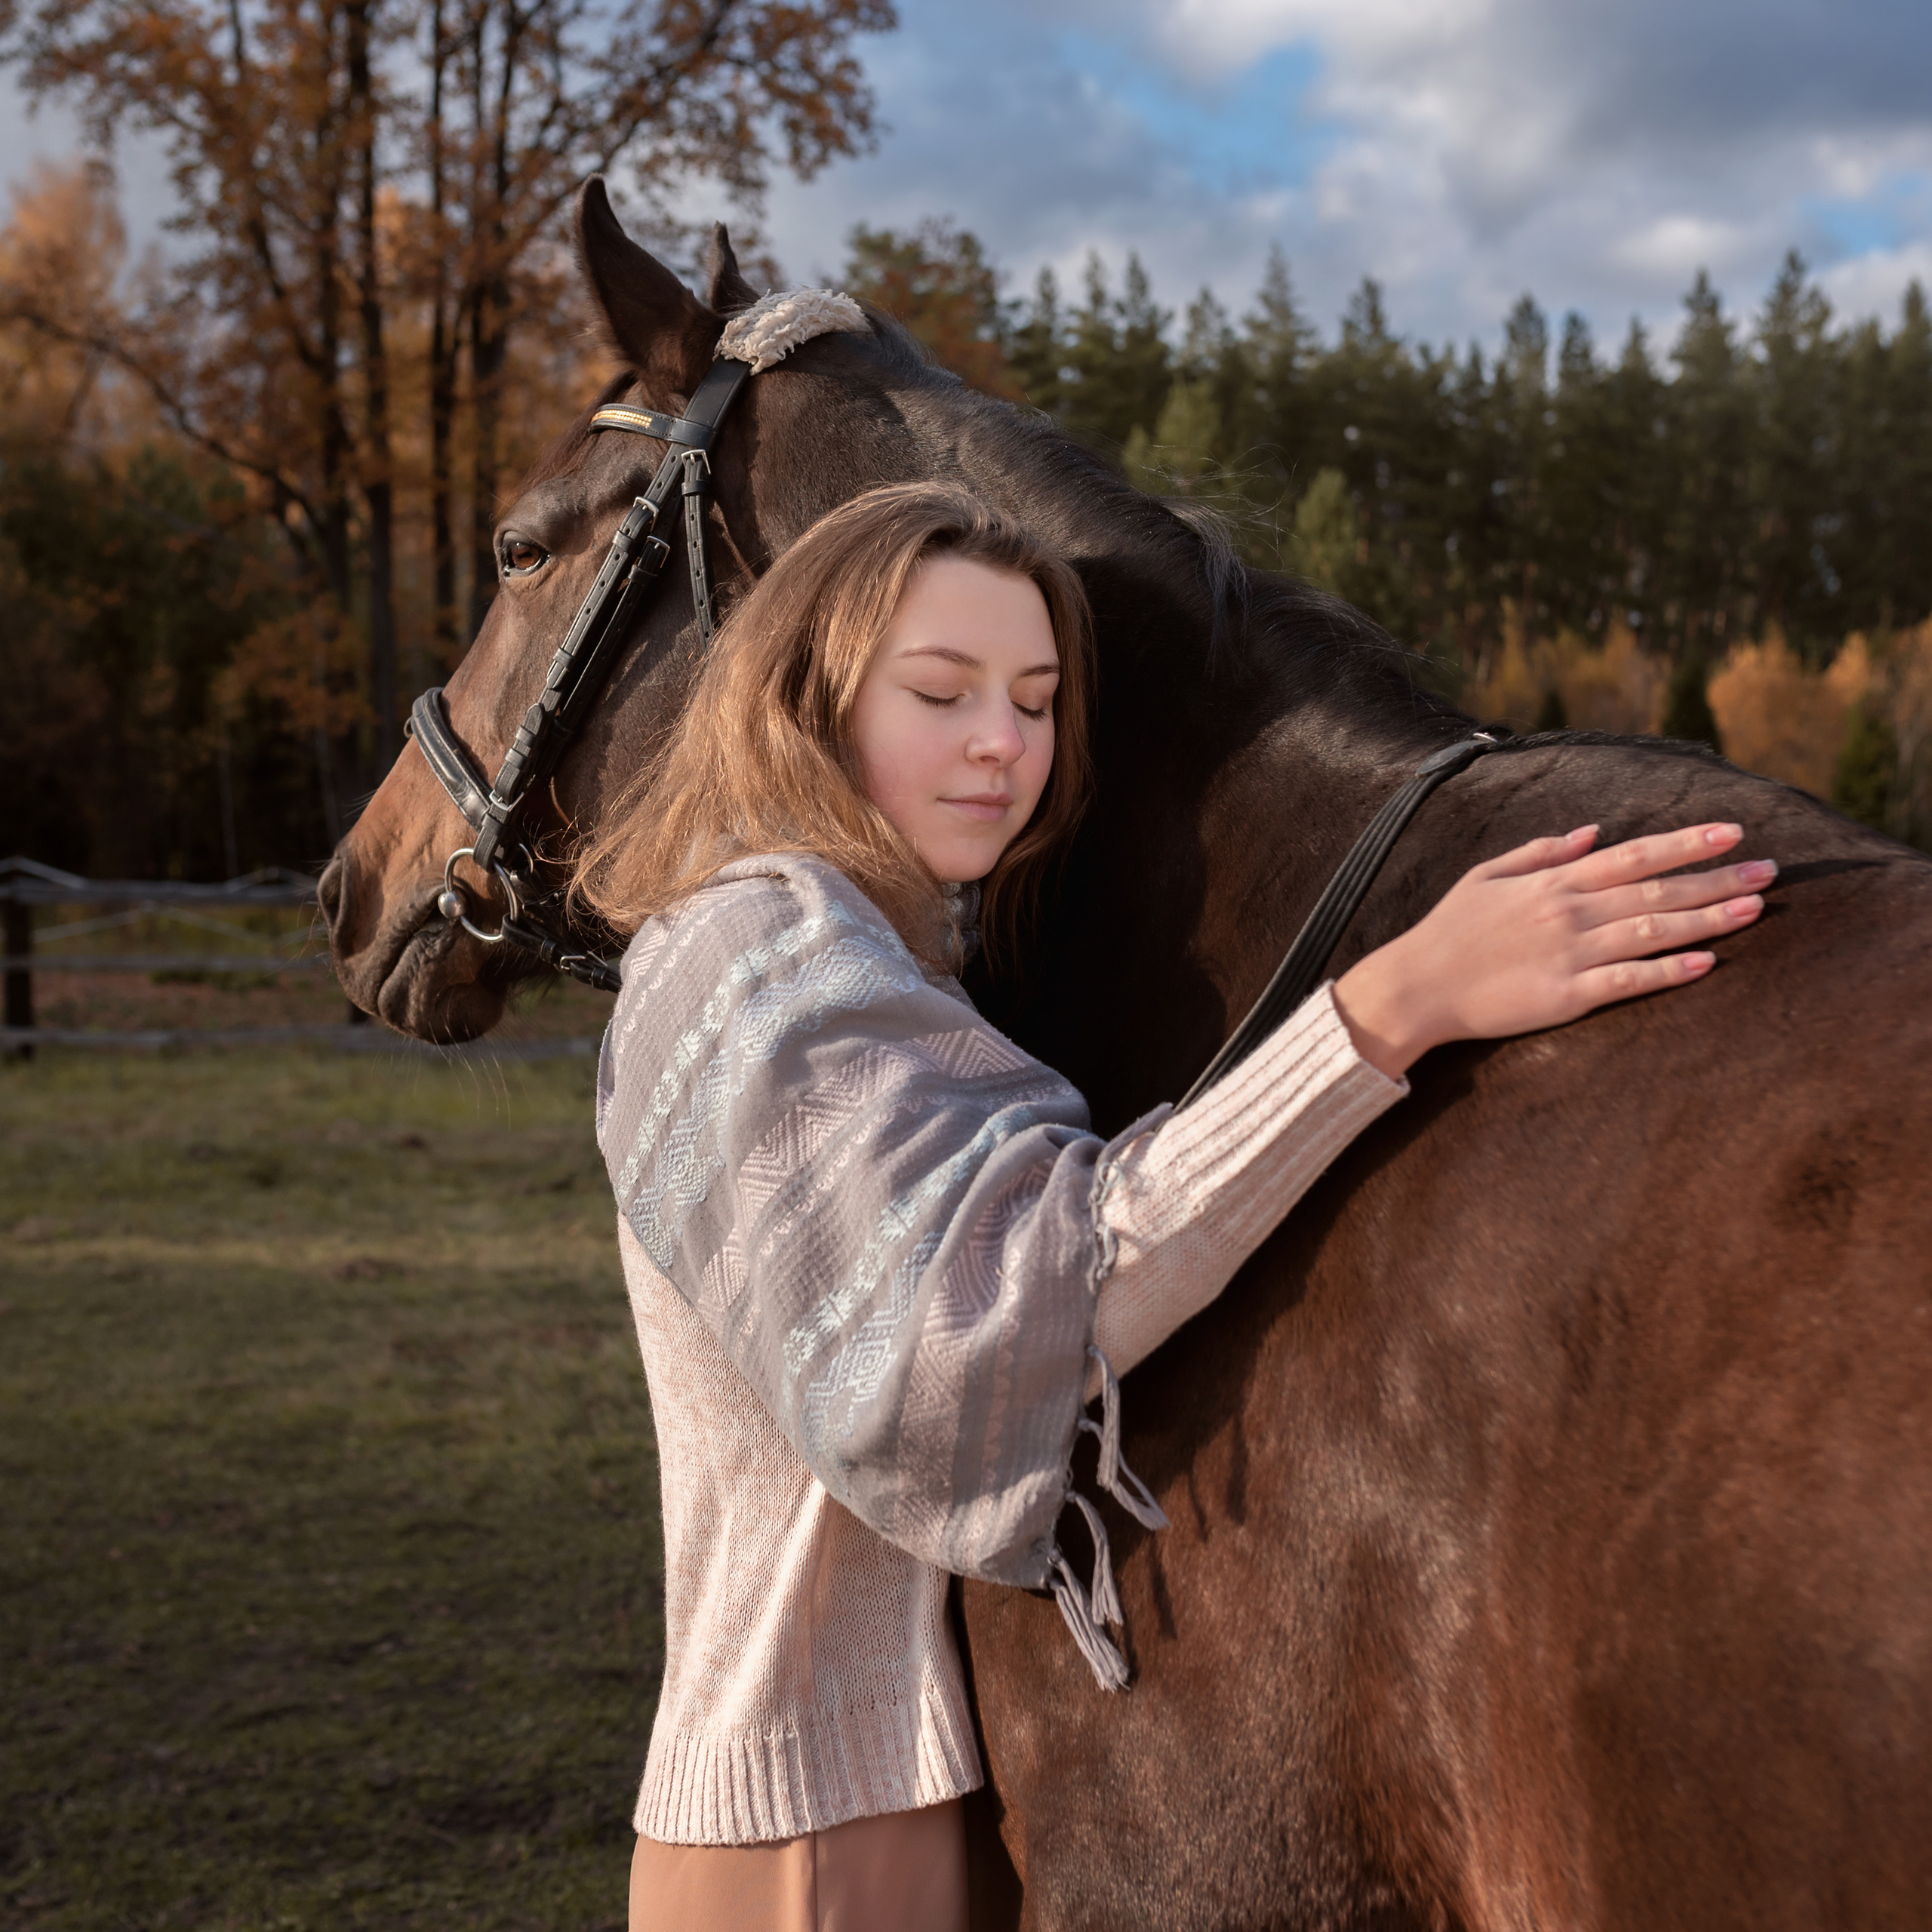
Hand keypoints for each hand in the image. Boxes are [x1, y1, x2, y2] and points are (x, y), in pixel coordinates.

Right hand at [1333, 823, 1775, 1078]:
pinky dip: (1668, 971)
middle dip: (1717, 878)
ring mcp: (1569, 954)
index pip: (1634, 855)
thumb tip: (1593, 833)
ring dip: (1708, 919)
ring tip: (1754, 908)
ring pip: (1652, 931)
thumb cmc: (1448, 931)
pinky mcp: (1565, 996)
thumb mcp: (1486, 876)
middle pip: (1656, 890)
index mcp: (1553, 882)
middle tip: (1770, 870)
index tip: (1731, 831)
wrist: (1416, 986)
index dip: (1686, 843)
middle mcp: (1568, 912)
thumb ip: (1542, 852)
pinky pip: (1627, 981)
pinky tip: (1707, 963)